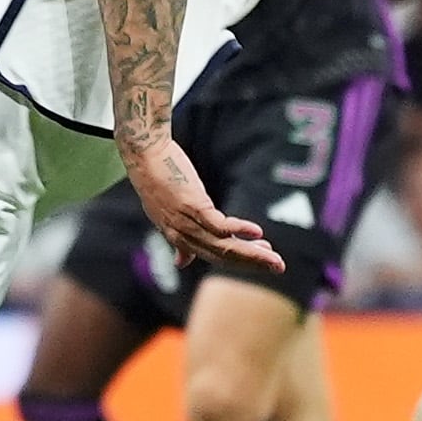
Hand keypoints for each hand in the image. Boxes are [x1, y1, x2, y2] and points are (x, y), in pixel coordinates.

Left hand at [123, 127, 278, 273]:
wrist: (143, 154)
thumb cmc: (155, 181)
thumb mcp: (163, 216)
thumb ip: (178, 240)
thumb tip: (180, 262)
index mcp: (178, 238)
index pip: (213, 257)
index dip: (239, 261)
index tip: (261, 258)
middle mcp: (182, 234)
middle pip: (222, 256)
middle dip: (252, 263)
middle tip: (279, 266)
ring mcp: (186, 221)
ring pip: (223, 245)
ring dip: (252, 253)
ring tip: (274, 256)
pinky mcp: (191, 205)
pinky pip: (218, 224)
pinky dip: (239, 229)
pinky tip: (258, 232)